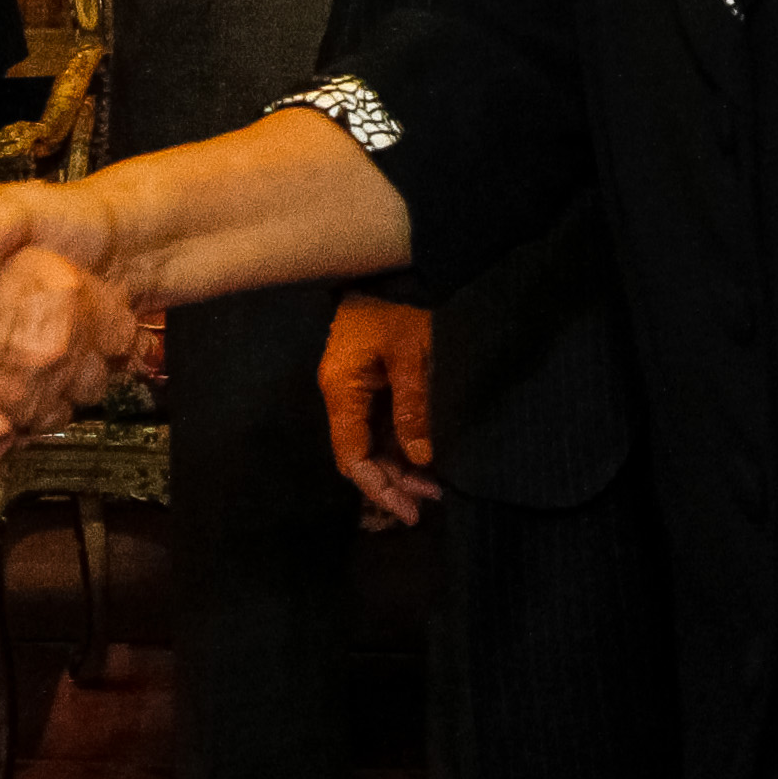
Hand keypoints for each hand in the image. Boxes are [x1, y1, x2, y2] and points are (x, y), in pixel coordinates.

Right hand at [320, 293, 439, 526]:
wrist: (392, 268)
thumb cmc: (400, 309)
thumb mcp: (413, 358)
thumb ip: (414, 410)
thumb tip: (421, 457)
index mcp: (342, 391)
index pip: (353, 457)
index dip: (379, 488)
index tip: (409, 510)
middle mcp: (341, 395)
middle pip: (361, 453)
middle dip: (394, 480)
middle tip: (432, 498)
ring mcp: (354, 387)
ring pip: (372, 441)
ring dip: (400, 463)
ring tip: (435, 483)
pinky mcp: (368, 379)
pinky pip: (380, 422)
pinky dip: (401, 441)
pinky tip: (426, 454)